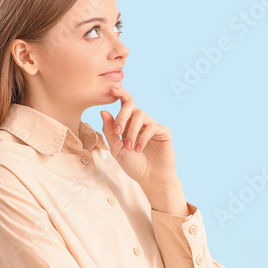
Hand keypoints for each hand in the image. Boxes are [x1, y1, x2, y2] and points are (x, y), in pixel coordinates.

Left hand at [100, 88, 187, 215]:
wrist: (150, 178)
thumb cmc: (133, 164)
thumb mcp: (116, 149)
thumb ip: (110, 131)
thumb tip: (103, 112)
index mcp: (128, 124)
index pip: (125, 104)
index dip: (120, 94)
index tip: (112, 90)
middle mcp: (141, 122)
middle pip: (132, 106)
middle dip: (121, 116)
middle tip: (117, 132)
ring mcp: (153, 126)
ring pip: (141, 116)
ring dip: (132, 131)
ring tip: (129, 147)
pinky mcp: (163, 132)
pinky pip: (152, 127)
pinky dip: (143, 137)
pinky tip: (139, 149)